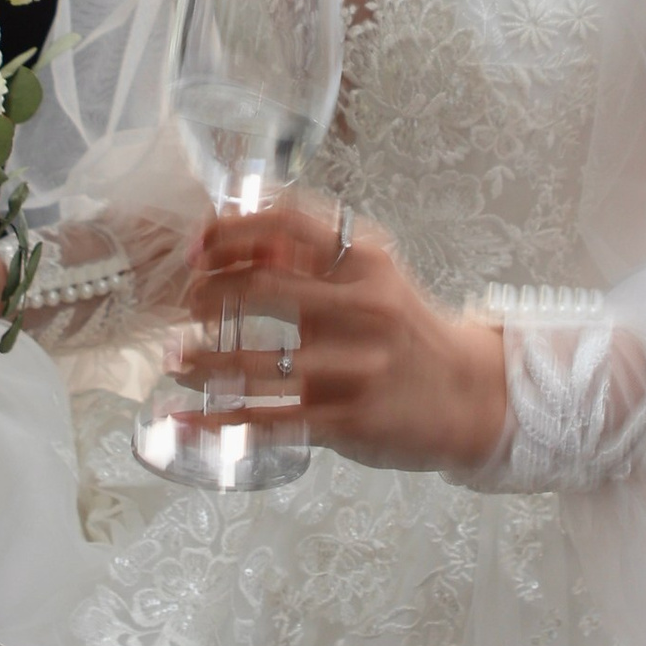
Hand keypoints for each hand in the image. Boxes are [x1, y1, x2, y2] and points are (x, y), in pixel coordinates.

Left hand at [180, 197, 506, 475]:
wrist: (471, 395)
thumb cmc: (406, 332)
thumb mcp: (373, 279)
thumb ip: (314, 260)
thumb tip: (235, 241)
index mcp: (365, 261)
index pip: (286, 224)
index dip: (230, 229)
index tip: (196, 244)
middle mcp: (362, 307)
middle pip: (261, 287)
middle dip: (207, 295)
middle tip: (183, 304)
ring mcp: (356, 367)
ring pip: (255, 362)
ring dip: (200, 361)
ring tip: (174, 360)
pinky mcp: (348, 419)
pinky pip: (267, 420)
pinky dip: (216, 421)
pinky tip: (184, 419)